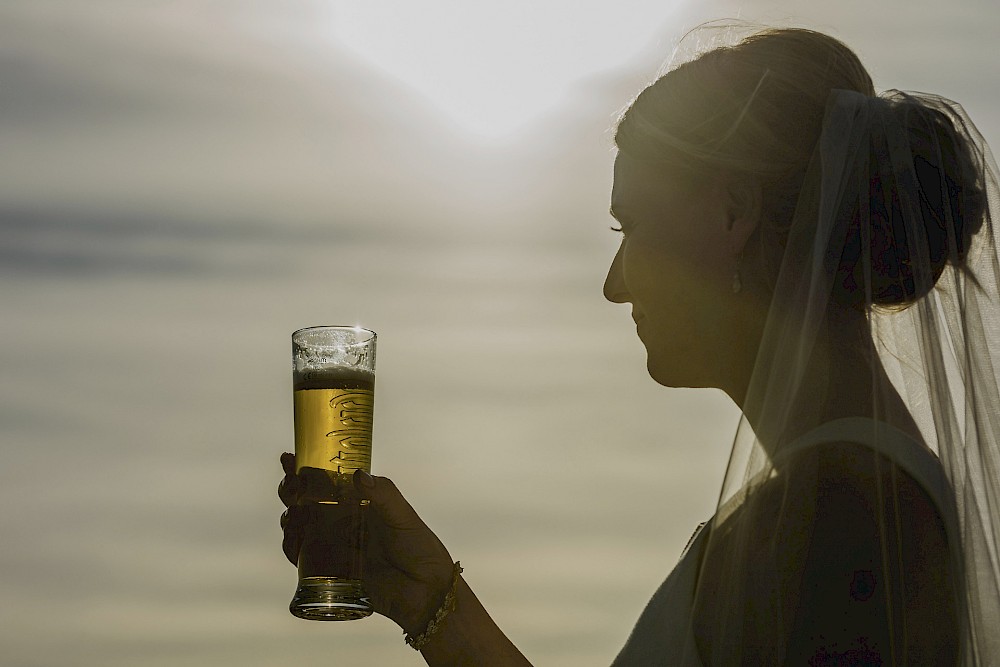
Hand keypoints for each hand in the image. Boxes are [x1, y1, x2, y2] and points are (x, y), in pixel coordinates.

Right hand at [279, 453, 455, 634]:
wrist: (425, 591)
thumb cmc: (419, 547)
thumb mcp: (403, 516)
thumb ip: (383, 495)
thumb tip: (358, 474)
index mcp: (358, 502)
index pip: (327, 480)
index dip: (304, 468)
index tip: (288, 457)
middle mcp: (342, 521)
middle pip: (304, 501)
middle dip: (290, 491)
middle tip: (291, 487)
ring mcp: (334, 545)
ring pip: (299, 527)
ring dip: (288, 518)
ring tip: (293, 515)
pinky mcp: (330, 571)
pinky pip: (302, 558)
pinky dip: (291, 547)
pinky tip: (293, 541)